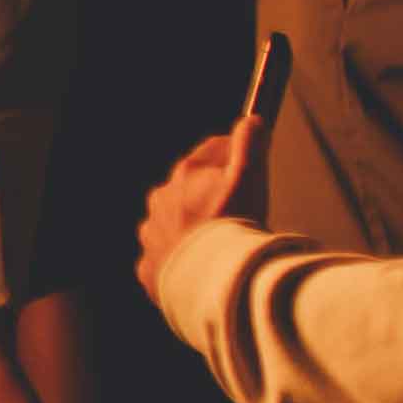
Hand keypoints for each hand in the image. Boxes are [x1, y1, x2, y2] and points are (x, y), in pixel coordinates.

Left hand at [135, 128, 248, 285]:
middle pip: (190, 189)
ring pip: (174, 225)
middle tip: (240, 214)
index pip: (212, 153)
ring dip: (193, 230)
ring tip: (221, 245)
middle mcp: (161, 201)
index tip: (248, 167)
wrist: (214, 281)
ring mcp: (153, 236)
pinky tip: (202, 269)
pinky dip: (182, 263)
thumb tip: (251, 120)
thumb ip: (249, 144)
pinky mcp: (151, 269)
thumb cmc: (234, 226)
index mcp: (186, 175)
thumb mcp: (249, 176)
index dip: (234, 158)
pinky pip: (166, 261)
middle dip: (212, 196)